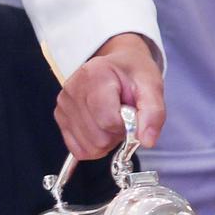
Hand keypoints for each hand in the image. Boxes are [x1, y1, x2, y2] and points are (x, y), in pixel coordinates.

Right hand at [55, 32, 163, 158]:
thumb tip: (147, 141)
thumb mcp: (152, 86)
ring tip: (113, 118)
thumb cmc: (134, 73)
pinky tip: (101, 127)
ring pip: (88, 146)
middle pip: (98, 137)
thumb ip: (154, 113)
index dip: (127, 126)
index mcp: (95, 75)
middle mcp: (72, 90)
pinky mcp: (60, 117)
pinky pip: (78, 149)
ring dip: (107, 140)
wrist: (118, 65)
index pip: (108, 121)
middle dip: (118, 134)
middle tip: (124, 115)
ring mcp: (63, 105)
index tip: (133, 112)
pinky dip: (94, 145)